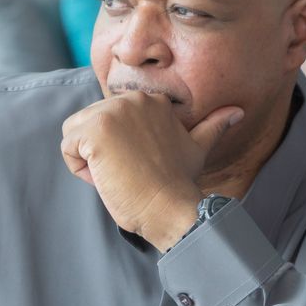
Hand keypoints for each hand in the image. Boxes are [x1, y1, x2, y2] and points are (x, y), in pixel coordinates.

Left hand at [60, 92, 242, 250]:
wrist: (172, 207)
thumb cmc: (179, 183)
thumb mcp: (198, 147)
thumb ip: (213, 126)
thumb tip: (238, 111)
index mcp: (150, 101)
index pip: (110, 120)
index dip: (121, 148)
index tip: (142, 165)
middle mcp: (130, 99)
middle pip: (88, 125)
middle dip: (102, 154)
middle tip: (130, 174)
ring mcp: (111, 113)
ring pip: (74, 135)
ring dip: (89, 161)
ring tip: (119, 175)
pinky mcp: (94, 131)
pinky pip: (67, 148)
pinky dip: (80, 170)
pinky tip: (108, 178)